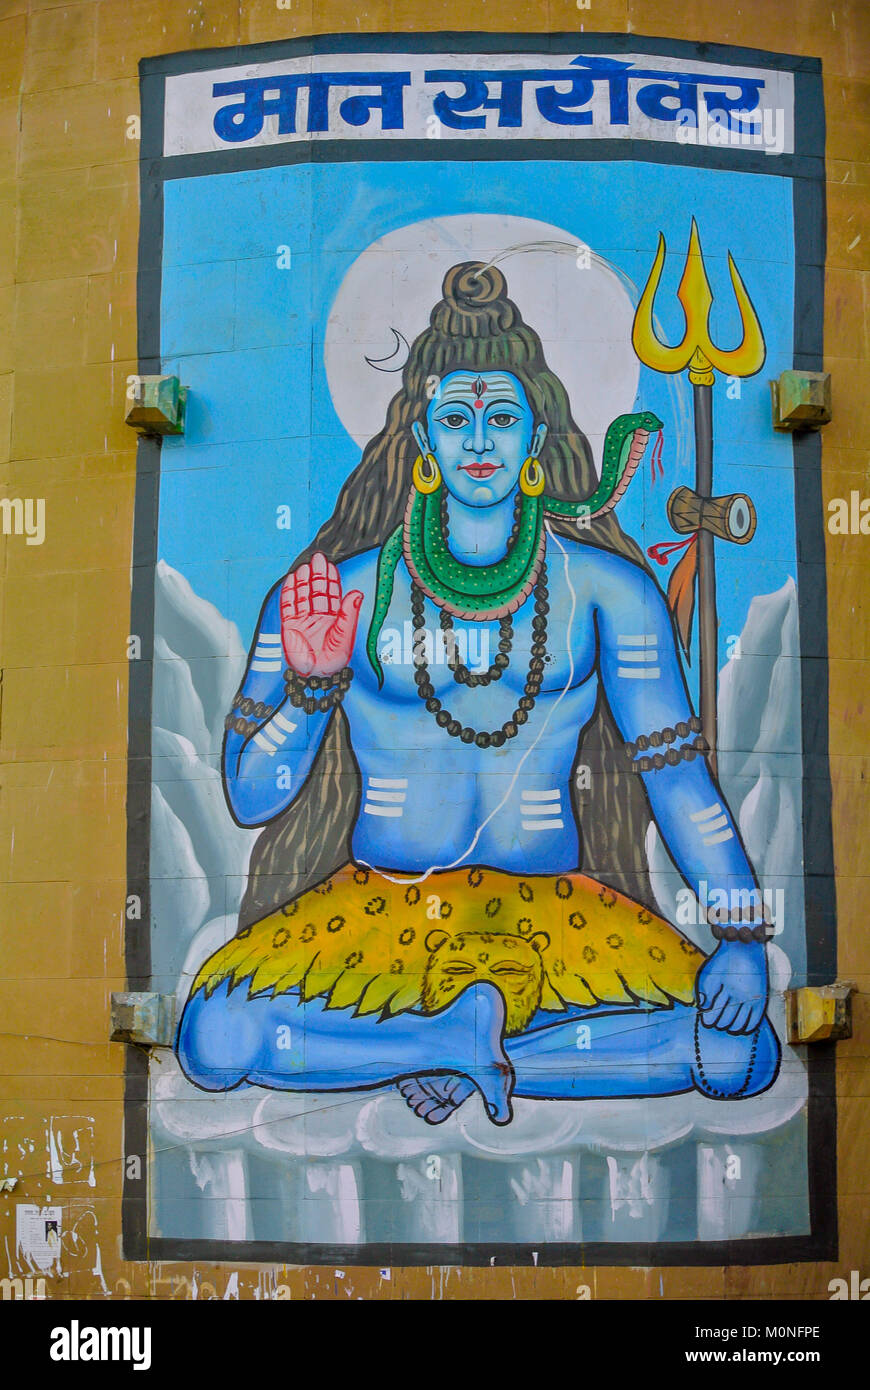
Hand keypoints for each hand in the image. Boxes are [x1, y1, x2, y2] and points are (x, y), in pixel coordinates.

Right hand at [280, 551, 362, 677]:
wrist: (314, 676)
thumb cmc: (333, 661)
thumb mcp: (344, 636)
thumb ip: (348, 614)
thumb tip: (357, 593)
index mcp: (333, 618)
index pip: (331, 594)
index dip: (330, 579)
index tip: (330, 564)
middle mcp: (317, 617)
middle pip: (316, 591)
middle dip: (317, 575)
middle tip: (318, 558)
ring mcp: (302, 620)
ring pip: (302, 595)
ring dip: (303, 580)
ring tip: (305, 565)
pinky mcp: (289, 625)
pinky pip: (288, 605)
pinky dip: (289, 592)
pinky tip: (292, 579)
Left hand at [696, 939, 768, 1034]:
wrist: (745, 948)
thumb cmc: (723, 961)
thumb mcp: (710, 973)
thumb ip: (705, 991)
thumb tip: (703, 1008)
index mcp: (724, 987)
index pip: (714, 1013)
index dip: (709, 1020)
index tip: (708, 1023)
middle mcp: (738, 994)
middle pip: (726, 1019)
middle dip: (719, 1025)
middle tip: (717, 1025)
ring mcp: (751, 997)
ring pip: (740, 1022)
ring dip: (732, 1028)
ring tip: (727, 1028)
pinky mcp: (760, 998)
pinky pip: (755, 1019)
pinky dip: (747, 1027)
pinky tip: (742, 1029)